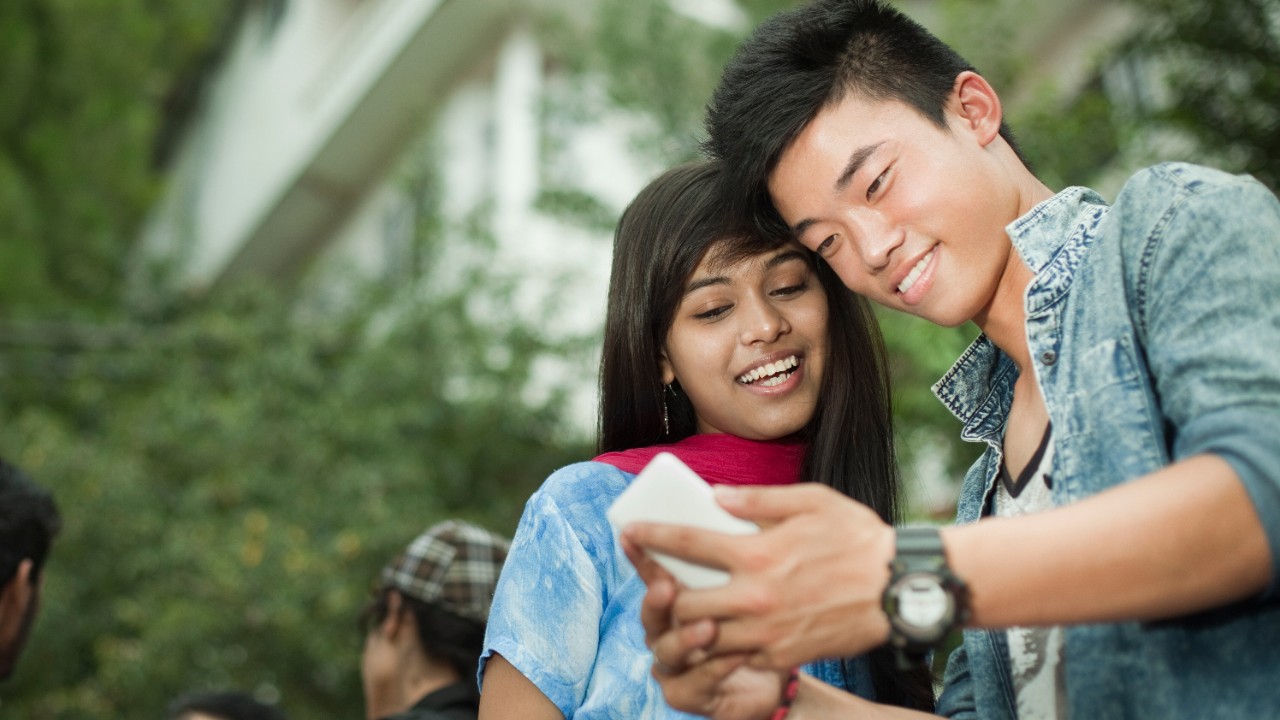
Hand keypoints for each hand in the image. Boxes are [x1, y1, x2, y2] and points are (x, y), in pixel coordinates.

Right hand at [622, 536, 787, 719]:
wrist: (785, 665)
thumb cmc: (768, 614)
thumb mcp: (755, 574)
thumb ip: (737, 542)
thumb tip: (723, 498)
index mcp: (677, 597)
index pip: (653, 571)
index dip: (641, 554)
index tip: (632, 533)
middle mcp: (667, 629)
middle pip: (652, 611)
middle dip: (656, 598)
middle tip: (668, 585)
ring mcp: (674, 663)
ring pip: (667, 649)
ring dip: (685, 637)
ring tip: (708, 626)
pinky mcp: (688, 694)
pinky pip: (695, 683)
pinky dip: (716, 667)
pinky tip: (740, 653)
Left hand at [623, 483, 894, 670]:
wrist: (902, 589)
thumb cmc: (859, 537)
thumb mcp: (811, 501)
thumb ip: (757, 499)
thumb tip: (714, 496)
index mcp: (758, 552)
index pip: (687, 542)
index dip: (651, 535)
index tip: (629, 530)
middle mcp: (755, 596)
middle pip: (682, 600)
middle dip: (658, 589)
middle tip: (648, 578)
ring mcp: (767, 632)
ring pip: (702, 637)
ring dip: (683, 623)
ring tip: (674, 608)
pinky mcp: (782, 656)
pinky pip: (733, 658)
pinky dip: (715, 647)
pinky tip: (710, 633)